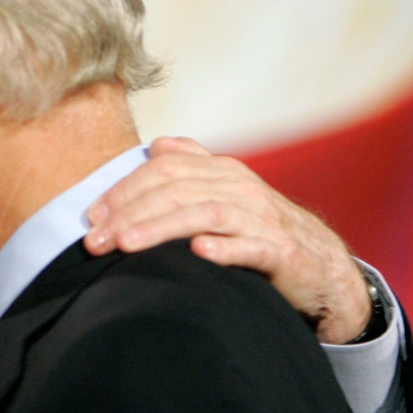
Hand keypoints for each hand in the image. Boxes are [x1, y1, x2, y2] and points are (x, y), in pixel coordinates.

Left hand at [84, 136, 370, 343]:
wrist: (321, 267)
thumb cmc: (260, 230)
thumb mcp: (226, 193)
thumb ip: (193, 166)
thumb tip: (158, 145)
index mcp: (221, 171)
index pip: (162, 170)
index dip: (123, 190)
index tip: (91, 216)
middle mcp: (240, 188)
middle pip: (175, 191)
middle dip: (128, 213)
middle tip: (95, 240)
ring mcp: (261, 218)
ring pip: (203, 215)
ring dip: (160, 229)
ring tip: (126, 244)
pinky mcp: (281, 252)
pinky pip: (250, 246)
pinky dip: (224, 249)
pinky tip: (198, 254)